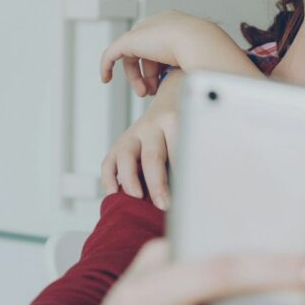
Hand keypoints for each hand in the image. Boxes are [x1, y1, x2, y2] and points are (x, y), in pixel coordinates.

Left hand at [100, 10, 216, 96]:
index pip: (159, 47)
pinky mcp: (130, 40)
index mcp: (175, 25)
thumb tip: (186, 83)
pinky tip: (105, 79)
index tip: (162, 84)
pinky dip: (107, 66)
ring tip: (143, 93)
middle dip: (147, 75)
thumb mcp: (195, 59)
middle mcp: (158, 24)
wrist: (198, 42)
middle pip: (145, 52)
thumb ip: (185, 66)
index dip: (158, 68)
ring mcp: (144, 30)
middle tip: (151, 92)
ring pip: (131, 56)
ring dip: (136, 78)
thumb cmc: (204, 52)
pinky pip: (111, 54)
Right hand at [101, 71, 183, 208]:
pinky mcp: (120, 142)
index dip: (182, 178)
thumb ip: (191, 158)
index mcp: (175, 122)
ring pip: (125, 155)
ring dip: (130, 180)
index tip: (186, 198)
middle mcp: (152, 126)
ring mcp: (133, 133)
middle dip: (157, 184)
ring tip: (137, 199)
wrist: (172, 100)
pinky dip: (109, 178)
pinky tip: (114, 193)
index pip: (177, 153)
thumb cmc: (186, 124)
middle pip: (152, 156)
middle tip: (164, 204)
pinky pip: (109, 161)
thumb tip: (195, 191)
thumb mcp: (193, 134)